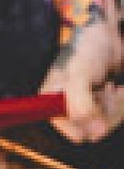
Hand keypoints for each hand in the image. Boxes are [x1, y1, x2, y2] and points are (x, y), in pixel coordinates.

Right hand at [41, 20, 123, 142]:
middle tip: (108, 89)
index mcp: (52, 102)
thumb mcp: (79, 77)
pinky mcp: (102, 104)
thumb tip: (96, 135)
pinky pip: (116, 116)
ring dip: (117, 106)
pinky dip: (121, 104)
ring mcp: (86, 106)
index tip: (99, 104)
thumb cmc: (86, 50)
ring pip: (108, 124)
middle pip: (95, 130)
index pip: (73, 133)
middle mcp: (67, 107)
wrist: (105, 34)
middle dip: (107, 111)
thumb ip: (82, 106)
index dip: (91, 124)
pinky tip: (118, 90)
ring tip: (113, 87)